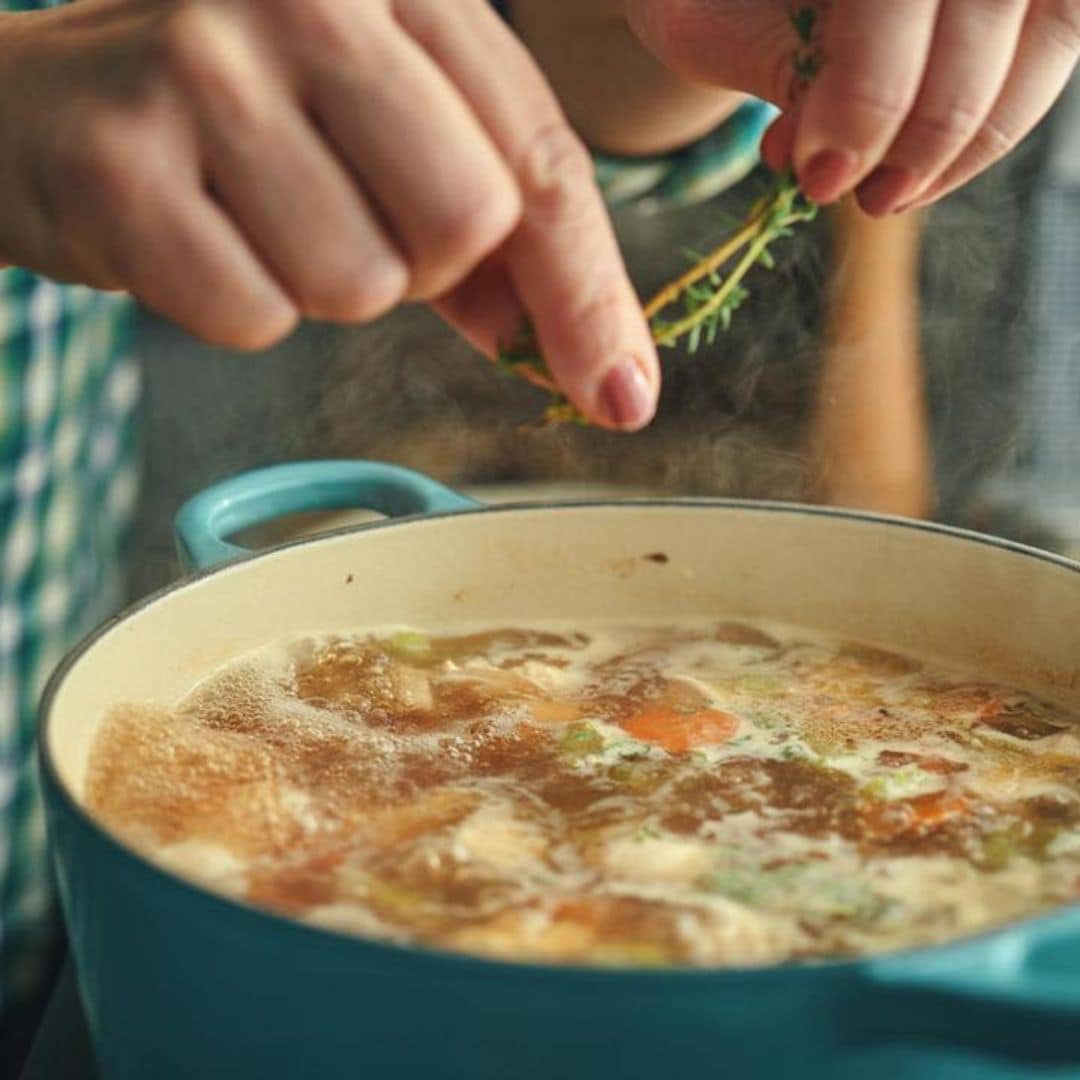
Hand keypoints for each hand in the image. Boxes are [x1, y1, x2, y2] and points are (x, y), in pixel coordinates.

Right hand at [0, 0, 658, 429]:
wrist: (41, 104)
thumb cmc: (243, 129)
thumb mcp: (383, 142)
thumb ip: (492, 240)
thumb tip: (595, 362)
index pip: (542, 163)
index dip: (591, 294)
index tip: (622, 395)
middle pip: (466, 222)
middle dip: (424, 267)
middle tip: (343, 218)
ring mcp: (204, 65)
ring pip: (362, 284)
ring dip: (324, 285)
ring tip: (255, 217)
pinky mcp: (121, 161)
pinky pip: (255, 314)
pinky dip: (239, 306)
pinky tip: (195, 237)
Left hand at [624, 0, 1077, 213]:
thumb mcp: (711, 22)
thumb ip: (772, 67)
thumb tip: (827, 161)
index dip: (869, 92)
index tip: (820, 178)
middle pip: (988, 3)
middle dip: (924, 126)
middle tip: (855, 198)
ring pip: (1048, 29)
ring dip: (971, 138)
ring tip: (886, 198)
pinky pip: (1053, 46)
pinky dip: (994, 126)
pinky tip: (921, 177)